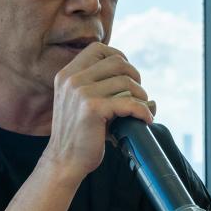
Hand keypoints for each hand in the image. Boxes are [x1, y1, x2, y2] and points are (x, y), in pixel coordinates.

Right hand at [42, 42, 153, 180]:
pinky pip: (129, 102)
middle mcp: (72, 79)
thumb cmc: (78, 135)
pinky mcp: (92, 108)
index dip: (118, 56)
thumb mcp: (81, 104)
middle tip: (138, 94)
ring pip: (126, 82)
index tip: (127, 74)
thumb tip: (143, 88)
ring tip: (142, 108)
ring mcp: (81, 92)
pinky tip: (146, 119)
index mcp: (66, 74)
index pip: (98, 49)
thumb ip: (101, 88)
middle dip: (134, 76)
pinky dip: (143, 111)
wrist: (64, 162)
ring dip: (141, 95)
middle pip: (117, 62)